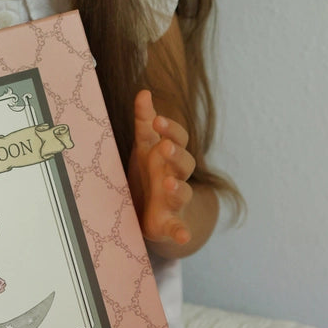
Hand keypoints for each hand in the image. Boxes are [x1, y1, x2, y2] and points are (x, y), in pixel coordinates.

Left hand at [128, 89, 195, 248]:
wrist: (153, 212)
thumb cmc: (150, 173)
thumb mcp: (143, 146)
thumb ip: (143, 121)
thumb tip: (144, 91)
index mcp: (170, 155)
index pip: (178, 138)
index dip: (170, 129)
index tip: (157, 120)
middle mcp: (176, 176)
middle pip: (184, 163)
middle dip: (175, 155)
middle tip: (165, 147)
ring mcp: (174, 201)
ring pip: (182, 193)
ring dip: (178, 188)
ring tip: (169, 183)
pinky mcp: (169, 224)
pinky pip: (179, 228)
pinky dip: (182, 232)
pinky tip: (183, 235)